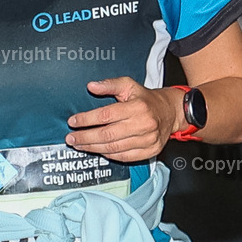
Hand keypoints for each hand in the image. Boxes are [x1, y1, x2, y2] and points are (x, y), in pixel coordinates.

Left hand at [65, 77, 180, 162]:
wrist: (170, 112)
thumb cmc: (146, 99)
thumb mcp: (129, 85)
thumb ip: (110, 85)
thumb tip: (91, 86)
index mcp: (137, 106)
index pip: (105, 115)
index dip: (86, 119)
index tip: (73, 122)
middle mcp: (143, 124)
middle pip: (107, 135)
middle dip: (85, 138)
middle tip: (71, 139)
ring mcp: (147, 140)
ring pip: (114, 148)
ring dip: (93, 148)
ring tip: (80, 145)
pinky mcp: (150, 151)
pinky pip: (124, 157)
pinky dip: (109, 155)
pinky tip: (98, 151)